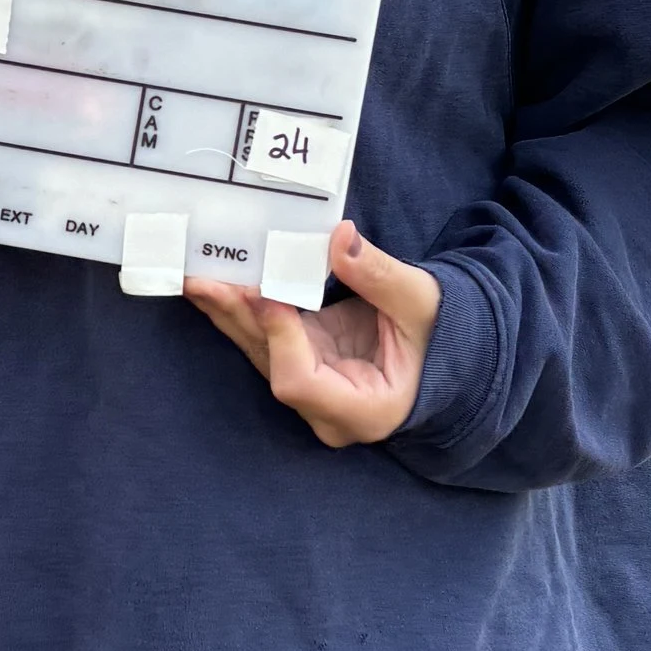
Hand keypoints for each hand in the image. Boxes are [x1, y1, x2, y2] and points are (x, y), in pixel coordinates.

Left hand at [185, 220, 440, 447]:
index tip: (267, 294)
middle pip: (270, 366)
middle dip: (237, 320)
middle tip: (204, 281)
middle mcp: (329, 411)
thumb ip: (379, 275)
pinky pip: (267, 339)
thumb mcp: (420, 302)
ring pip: (261, 352)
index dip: (279, 339)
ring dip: (230, 313)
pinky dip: (244, 310)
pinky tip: (216, 284)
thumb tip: (339, 239)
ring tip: (197, 277)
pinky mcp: (306, 362)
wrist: (453, 351)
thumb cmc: (447, 336)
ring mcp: (314, 390)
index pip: (301, 383)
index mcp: (366, 410)